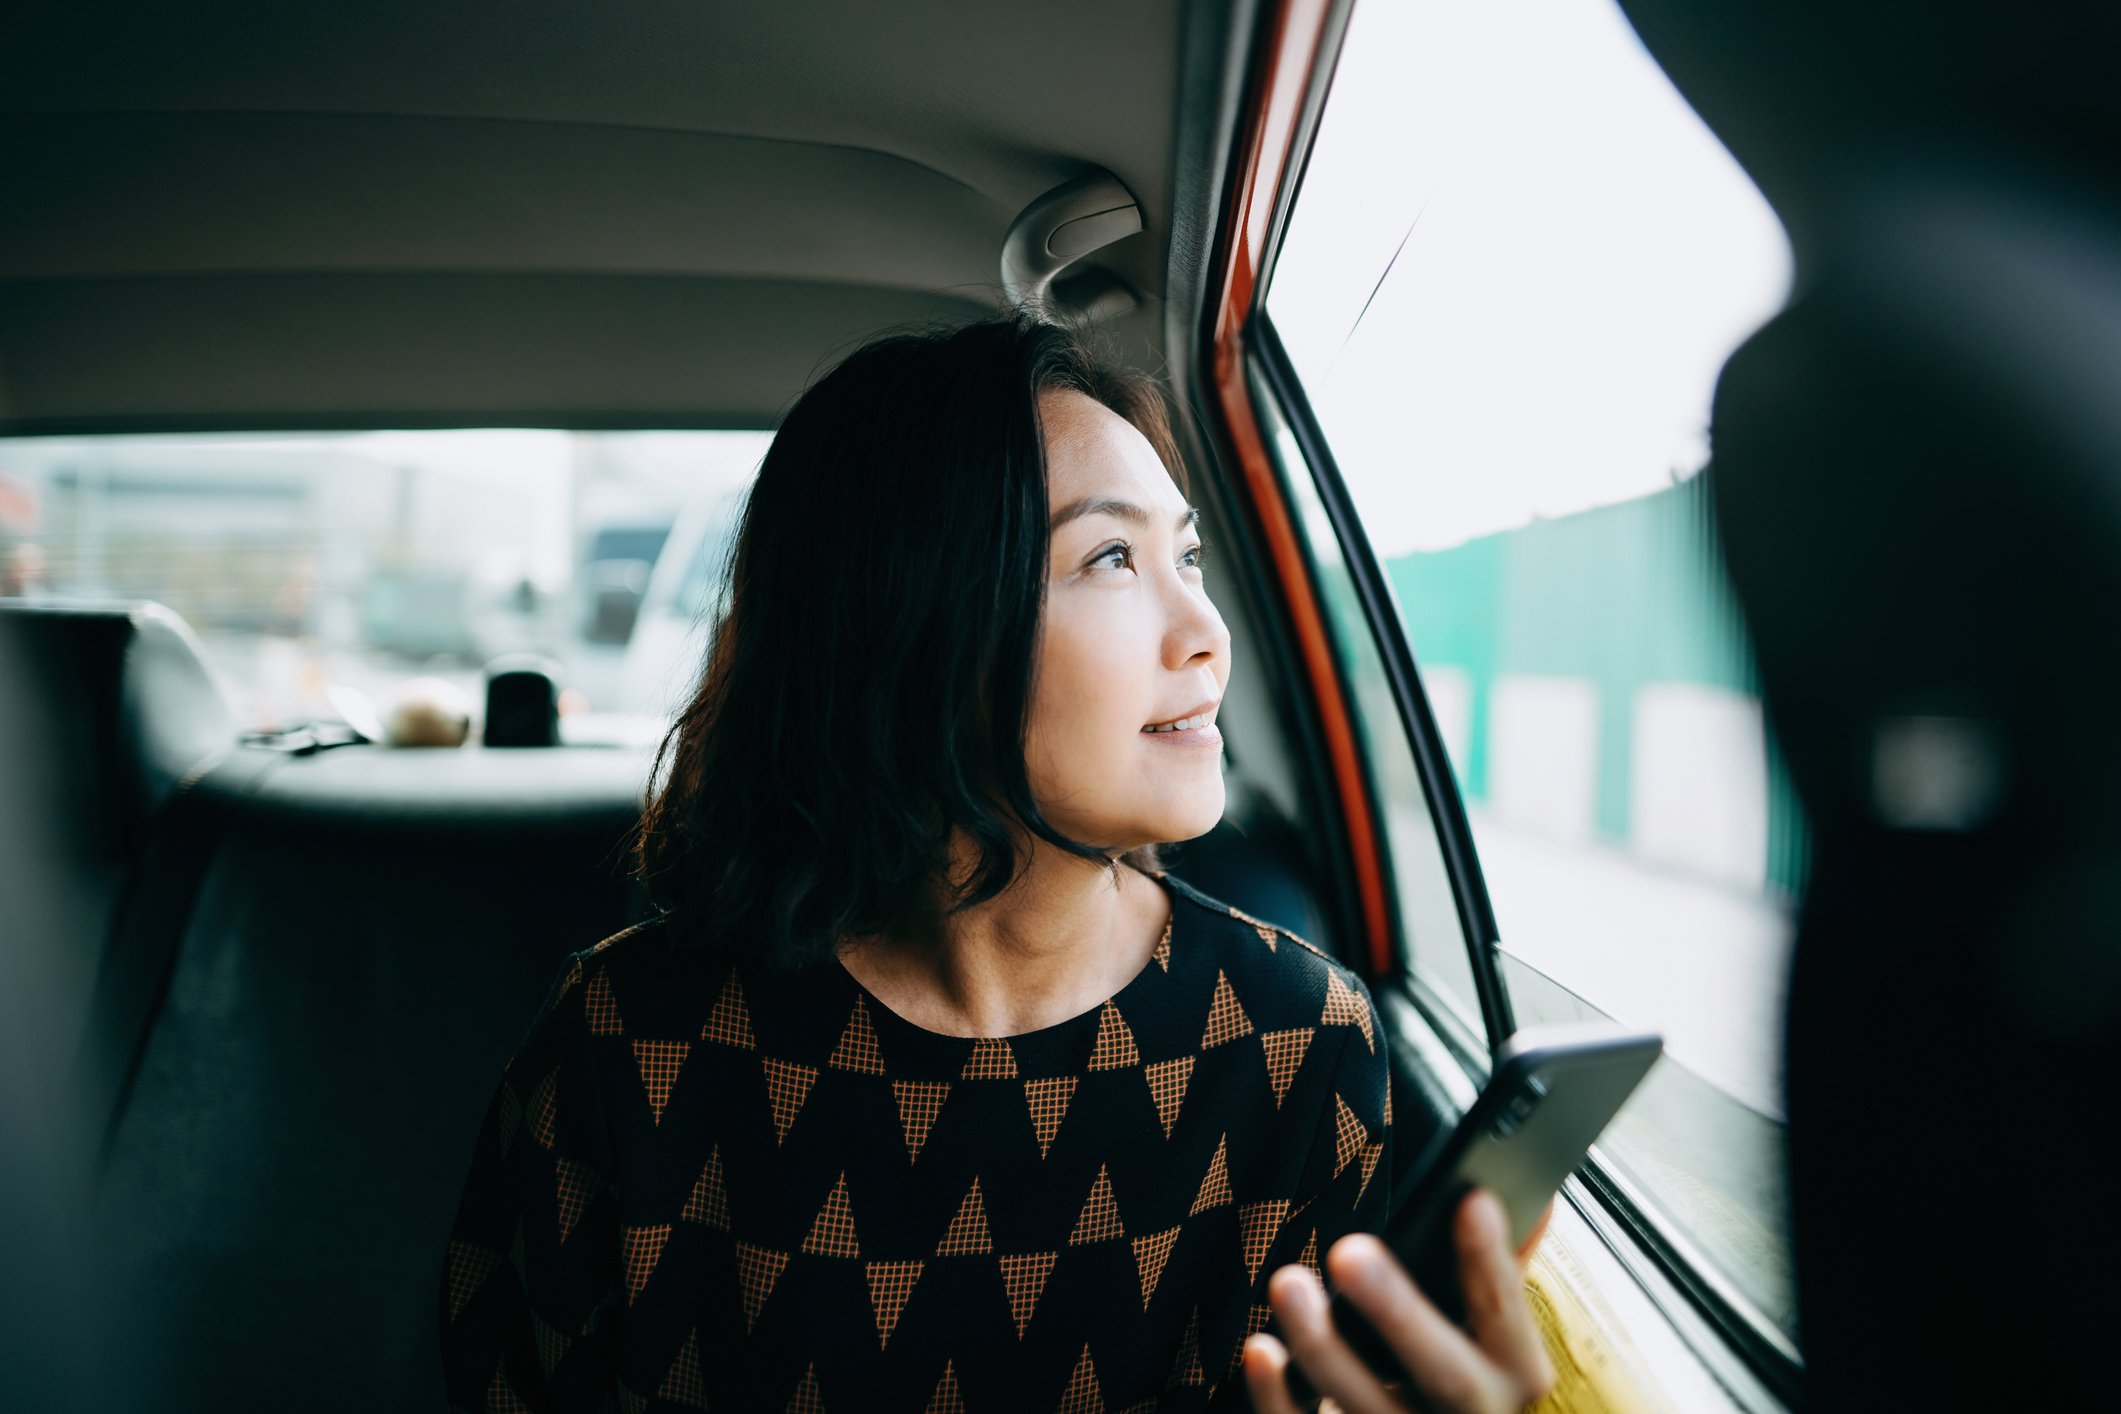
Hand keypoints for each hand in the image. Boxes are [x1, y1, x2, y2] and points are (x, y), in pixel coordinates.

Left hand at [1241, 1189, 1555, 1413]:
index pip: (1506, 1318)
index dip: (1492, 1265)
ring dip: (1323, 1348)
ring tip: (1289, 1283)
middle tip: (1351, 1251)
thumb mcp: (1490, 1335)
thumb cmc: (1451, 1377)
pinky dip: (1278, 1398)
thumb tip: (1532, 1194)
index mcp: (1511, 1376)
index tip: (1472, 1200)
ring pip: (1367, 1409)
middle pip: (1445, 1377)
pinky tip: (1262, 1350)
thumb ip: (1500, 1273)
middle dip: (1399, 1314)